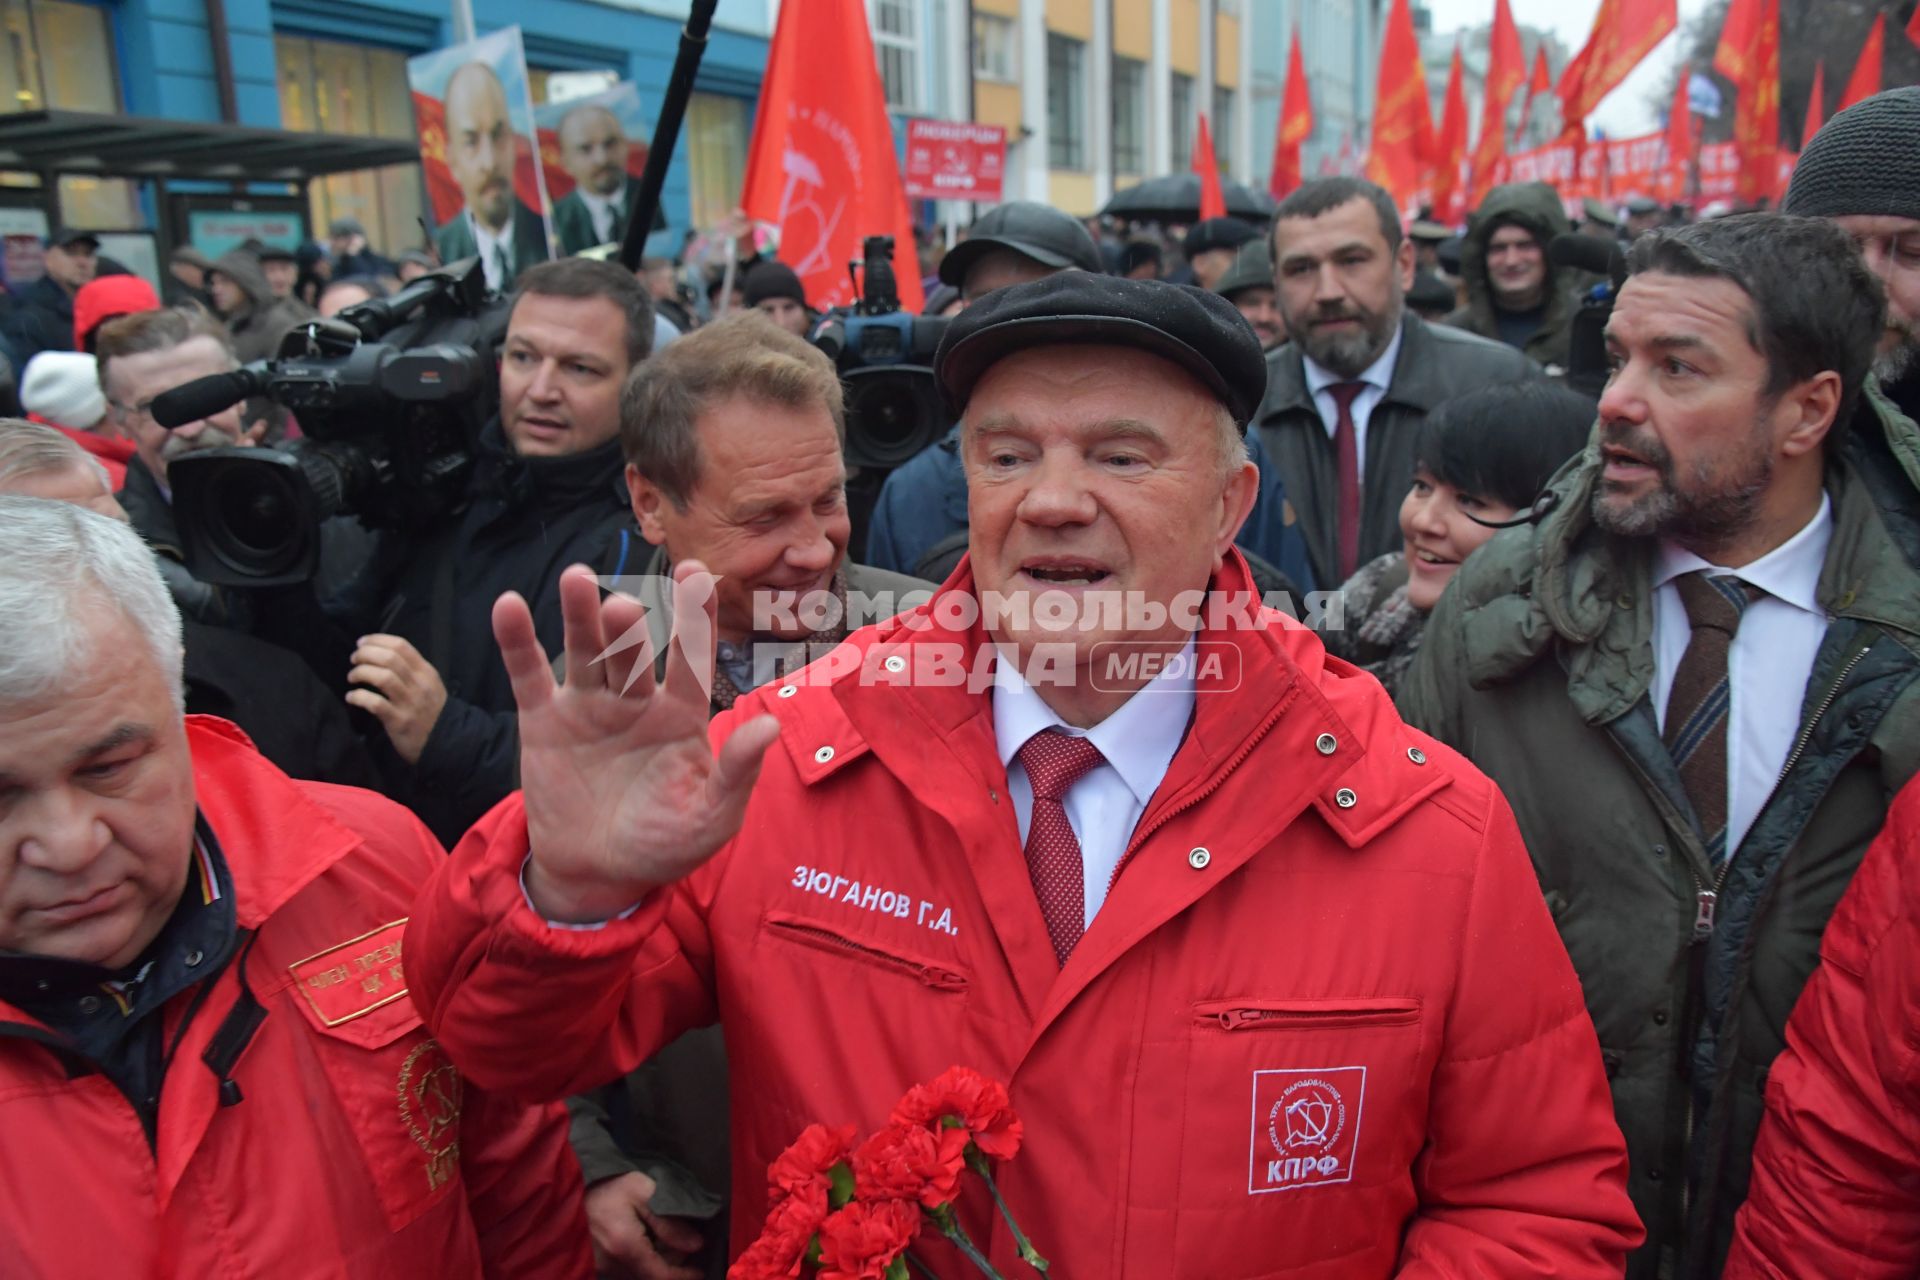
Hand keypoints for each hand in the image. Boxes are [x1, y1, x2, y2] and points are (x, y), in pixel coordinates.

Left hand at [346, 634, 449, 764]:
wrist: (445, 742)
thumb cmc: (431, 711)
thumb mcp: (429, 685)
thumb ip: (411, 670)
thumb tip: (381, 655)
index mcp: (425, 672)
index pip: (401, 646)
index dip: (377, 640)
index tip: (361, 642)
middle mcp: (418, 684)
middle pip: (389, 658)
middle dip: (365, 654)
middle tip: (354, 659)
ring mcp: (409, 703)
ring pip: (382, 677)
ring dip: (361, 673)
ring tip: (352, 677)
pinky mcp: (399, 721)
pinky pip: (375, 703)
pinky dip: (358, 697)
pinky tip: (351, 697)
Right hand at [495, 561, 779, 922]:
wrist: (598, 875)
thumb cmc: (665, 843)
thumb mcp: (711, 818)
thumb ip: (736, 773)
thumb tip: (769, 727)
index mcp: (681, 714)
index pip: (690, 659)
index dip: (695, 618)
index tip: (696, 574)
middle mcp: (635, 699)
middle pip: (631, 652)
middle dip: (627, 629)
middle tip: (623, 609)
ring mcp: (588, 704)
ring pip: (584, 651)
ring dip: (580, 615)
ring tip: (576, 579)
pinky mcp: (543, 720)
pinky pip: (528, 675)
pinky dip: (516, 641)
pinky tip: (508, 606)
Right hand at [584, 1171, 703, 1279]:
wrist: (561, 1199)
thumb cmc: (601, 1191)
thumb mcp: (639, 1192)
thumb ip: (669, 1221)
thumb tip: (696, 1244)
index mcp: (627, 1249)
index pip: (662, 1276)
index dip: (684, 1276)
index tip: (699, 1272)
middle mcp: (614, 1267)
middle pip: (651, 1277)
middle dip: (672, 1267)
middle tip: (685, 1248)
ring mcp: (603, 1269)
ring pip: (638, 1275)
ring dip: (655, 1264)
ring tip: (666, 1244)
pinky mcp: (595, 1266)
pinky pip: (624, 1271)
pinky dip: (640, 1262)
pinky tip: (644, 1244)